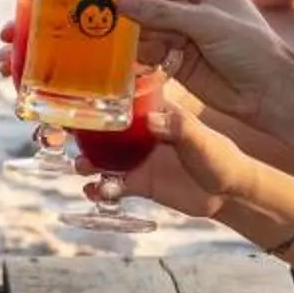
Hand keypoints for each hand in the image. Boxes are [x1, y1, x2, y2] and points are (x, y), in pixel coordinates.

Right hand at [88, 86, 255, 218]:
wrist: (229, 193)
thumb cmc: (220, 157)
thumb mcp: (202, 139)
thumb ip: (179, 128)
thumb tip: (152, 120)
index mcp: (157, 114)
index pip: (125, 100)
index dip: (101, 98)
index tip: (78, 98)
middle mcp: (142, 135)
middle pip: (106, 130)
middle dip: (84, 132)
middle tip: (64, 135)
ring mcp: (139, 159)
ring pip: (104, 158)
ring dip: (88, 161)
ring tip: (81, 166)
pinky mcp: (140, 183)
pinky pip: (114, 185)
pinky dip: (102, 189)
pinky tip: (96, 192)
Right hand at [120, 0, 293, 125]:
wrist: (267, 93)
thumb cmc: (250, 47)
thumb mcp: (206, 23)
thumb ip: (162, 12)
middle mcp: (192, 7)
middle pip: (152, 0)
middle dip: (134, 6)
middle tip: (113, 11)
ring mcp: (183, 34)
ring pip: (147, 26)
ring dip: (136, 31)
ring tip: (127, 36)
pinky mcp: (175, 60)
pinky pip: (149, 50)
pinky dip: (141, 52)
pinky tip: (138, 55)